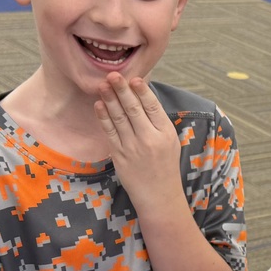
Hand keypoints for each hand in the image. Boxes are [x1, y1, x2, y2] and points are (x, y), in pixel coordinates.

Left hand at [93, 73, 182, 210]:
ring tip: (103, 85)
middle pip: (134, 110)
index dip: (142, 91)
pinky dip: (104, 118)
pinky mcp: (120, 156)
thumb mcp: (170, 141)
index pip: (152, 107)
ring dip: (110, 100)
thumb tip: (142, 96)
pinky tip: (99, 105)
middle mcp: (149, 139)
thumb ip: (157, 121)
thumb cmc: (165, 166)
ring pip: (119, 119)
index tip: (134, 78)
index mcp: (166, 133)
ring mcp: (133, 148)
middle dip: (122, 90)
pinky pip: (110, 133)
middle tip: (113, 74)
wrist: (159, 195)